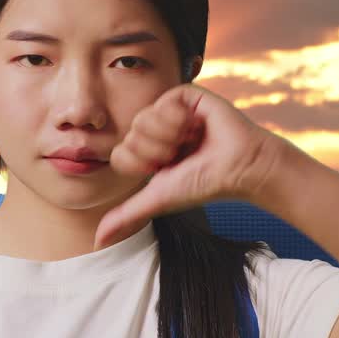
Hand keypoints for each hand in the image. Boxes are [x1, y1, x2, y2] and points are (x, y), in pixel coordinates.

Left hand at [94, 83, 286, 247]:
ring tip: (192, 140)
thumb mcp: (158, 199)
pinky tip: (196, 125)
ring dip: (168, 137)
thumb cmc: (205, 184)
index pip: (120, 154)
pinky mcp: (186, 96)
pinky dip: (178, 120)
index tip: (165, 169)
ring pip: (143, 119)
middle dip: (155, 152)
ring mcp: (170, 112)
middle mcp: (157, 131)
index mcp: (149, 152)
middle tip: (182, 154)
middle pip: (130, 136)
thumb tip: (98, 241)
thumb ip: (126, 216)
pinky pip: (163, 101)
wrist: (240, 168)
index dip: (140, 165)